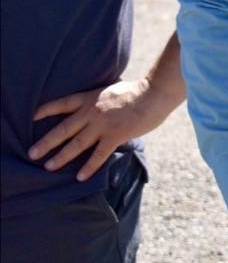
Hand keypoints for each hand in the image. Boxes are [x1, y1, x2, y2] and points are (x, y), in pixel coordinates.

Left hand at [29, 78, 178, 179]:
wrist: (156, 91)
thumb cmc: (140, 90)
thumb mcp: (113, 90)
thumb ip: (101, 101)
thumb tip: (96, 110)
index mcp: (91, 97)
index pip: (63, 103)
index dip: (46, 110)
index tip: (32, 118)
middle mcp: (92, 111)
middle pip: (64, 129)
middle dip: (46, 142)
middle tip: (32, 154)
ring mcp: (103, 124)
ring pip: (76, 144)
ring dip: (61, 156)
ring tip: (49, 167)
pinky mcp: (116, 135)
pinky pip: (99, 154)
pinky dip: (89, 166)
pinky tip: (80, 176)